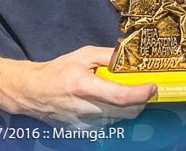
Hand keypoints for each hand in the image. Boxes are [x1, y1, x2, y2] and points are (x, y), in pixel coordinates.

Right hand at [2, 46, 154, 128]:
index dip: (141, 93)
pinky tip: (106, 103)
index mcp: (86, 87)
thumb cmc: (58, 71)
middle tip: (144, 89)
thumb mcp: (83, 55)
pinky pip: (108, 124)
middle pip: (126, 112)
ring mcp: (85, 123)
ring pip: (119, 119)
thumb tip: (130, 57)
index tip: (152, 87)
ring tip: (121, 93)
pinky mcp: (83, 131)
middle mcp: (86, 108)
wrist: (33, 92)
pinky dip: (114, 114)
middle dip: (141, 101)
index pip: (121, 96)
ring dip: (127, 108)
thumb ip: (109, 55)